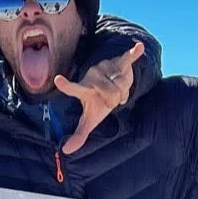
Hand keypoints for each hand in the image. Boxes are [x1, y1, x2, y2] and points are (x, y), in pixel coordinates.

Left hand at [55, 40, 144, 154]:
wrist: (111, 86)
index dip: (66, 86)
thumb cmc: (98, 103)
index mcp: (84, 89)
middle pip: (112, 93)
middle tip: (112, 98)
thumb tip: (66, 151)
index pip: (74, 89)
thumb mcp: (90, 119)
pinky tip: (139, 47)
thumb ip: (79, 135)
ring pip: (123, 84)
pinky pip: (127, 58)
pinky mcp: (119, 62)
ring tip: (118, 89)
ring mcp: (106, 68)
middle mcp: (92, 75)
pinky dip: (134, 54)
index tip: (58, 80)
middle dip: (117, 100)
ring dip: (125, 92)